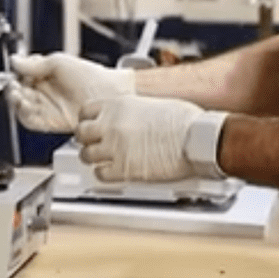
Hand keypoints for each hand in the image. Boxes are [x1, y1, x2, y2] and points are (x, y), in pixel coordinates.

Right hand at [6, 53, 135, 132]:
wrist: (108, 94)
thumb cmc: (91, 76)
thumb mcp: (58, 62)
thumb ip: (35, 64)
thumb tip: (15, 61)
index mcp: (47, 75)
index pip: (23, 77)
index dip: (15, 76)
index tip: (11, 74)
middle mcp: (47, 92)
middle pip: (20, 94)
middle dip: (13, 90)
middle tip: (13, 86)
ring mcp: (49, 108)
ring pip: (23, 108)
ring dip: (17, 102)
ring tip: (19, 95)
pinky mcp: (52, 122)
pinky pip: (32, 121)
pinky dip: (25, 114)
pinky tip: (25, 106)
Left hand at [75, 95, 203, 183]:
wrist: (197, 139)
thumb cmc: (185, 121)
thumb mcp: (152, 104)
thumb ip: (133, 110)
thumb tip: (130, 117)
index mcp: (120, 105)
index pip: (86, 111)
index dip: (88, 120)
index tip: (92, 125)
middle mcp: (112, 124)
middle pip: (81, 133)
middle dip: (86, 140)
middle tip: (94, 144)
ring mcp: (115, 147)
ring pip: (86, 155)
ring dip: (93, 159)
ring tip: (103, 160)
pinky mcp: (124, 169)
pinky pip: (100, 174)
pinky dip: (104, 174)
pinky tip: (114, 172)